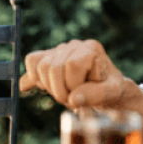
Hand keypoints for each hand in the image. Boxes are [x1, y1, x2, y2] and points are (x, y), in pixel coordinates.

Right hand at [20, 39, 142, 143]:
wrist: (105, 87)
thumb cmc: (110, 89)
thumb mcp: (111, 94)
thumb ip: (96, 95)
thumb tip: (73, 98)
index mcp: (91, 49)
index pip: (70, 65)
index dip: (72, 85)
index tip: (81, 97)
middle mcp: (75, 45)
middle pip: (51, 66)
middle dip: (58, 89)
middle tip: (70, 99)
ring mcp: (61, 49)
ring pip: (39, 65)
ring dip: (48, 86)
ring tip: (64, 92)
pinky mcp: (50, 56)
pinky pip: (32, 61)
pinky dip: (32, 77)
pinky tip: (34, 86)